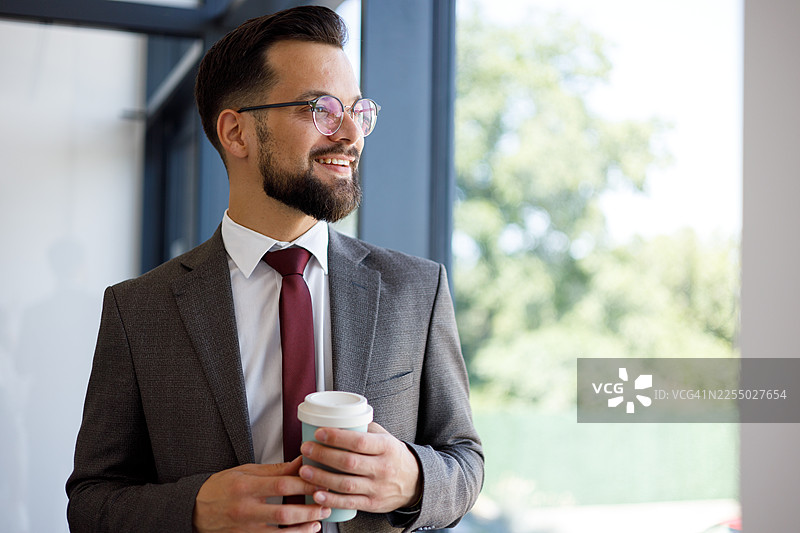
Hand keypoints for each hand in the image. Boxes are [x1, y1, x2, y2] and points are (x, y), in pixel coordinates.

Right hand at [193, 457, 330, 531]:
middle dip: (309, 509)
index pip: (282, 484)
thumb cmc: (220, 488)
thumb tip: (300, 462)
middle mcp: (245, 509)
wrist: (194, 510)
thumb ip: (273, 470)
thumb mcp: (244, 472)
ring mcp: (245, 528)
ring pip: (280, 532)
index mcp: (245, 486)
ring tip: (319, 519)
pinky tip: (303, 532)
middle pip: (284, 512)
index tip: (321, 480)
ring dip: (303, 527)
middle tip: (326, 503)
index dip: (305, 483)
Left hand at [298, 422, 421, 513]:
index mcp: (386, 447)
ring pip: (346, 484)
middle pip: (348, 462)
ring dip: (321, 477)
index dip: (336, 437)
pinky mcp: (372, 504)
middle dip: (323, 455)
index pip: (359, 441)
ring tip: (305, 469)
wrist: (415, 482)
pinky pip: (349, 503)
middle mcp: (382, 468)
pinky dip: (331, 500)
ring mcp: (377, 488)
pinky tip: (317, 494)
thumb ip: (365, 429)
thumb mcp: (386, 438)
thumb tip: (338, 418)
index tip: (319, 433)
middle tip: (306, 448)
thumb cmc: (395, 456)